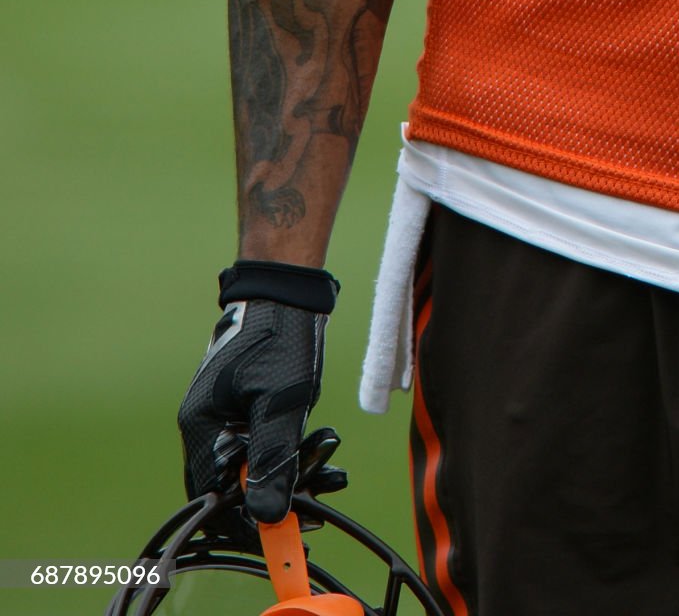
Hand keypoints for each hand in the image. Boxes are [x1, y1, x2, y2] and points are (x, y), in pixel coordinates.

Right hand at [178, 296, 327, 521]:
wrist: (287, 291)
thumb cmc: (281, 338)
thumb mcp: (282, 403)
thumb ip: (273, 460)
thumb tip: (269, 515)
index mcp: (202, 426)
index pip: (214, 496)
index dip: (247, 520)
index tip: (285, 533)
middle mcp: (206, 424)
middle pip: (233, 483)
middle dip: (276, 496)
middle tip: (317, 504)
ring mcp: (223, 414)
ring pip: (253, 463)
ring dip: (290, 473)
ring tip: (330, 474)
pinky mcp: (243, 404)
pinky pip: (262, 441)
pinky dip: (289, 450)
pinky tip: (321, 451)